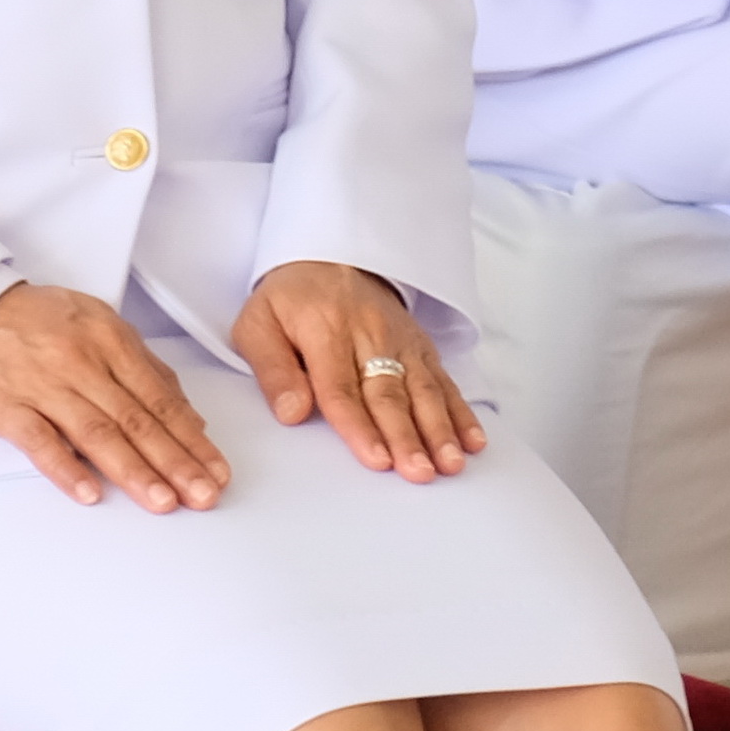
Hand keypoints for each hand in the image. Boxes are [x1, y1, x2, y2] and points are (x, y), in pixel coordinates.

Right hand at [0, 281, 235, 511]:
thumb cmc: (40, 322)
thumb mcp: (101, 327)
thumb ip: (145, 370)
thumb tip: (189, 419)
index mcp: (111, 340)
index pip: (161, 398)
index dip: (192, 438)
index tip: (215, 470)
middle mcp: (82, 362)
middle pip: (136, 419)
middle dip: (175, 462)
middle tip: (202, 495)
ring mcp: (44, 385)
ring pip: (96, 433)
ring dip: (132, 471)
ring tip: (161, 501)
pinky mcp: (7, 407)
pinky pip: (40, 441)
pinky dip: (66, 469)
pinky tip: (90, 493)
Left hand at [229, 259, 485, 480]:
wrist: (329, 258)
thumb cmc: (290, 300)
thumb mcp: (257, 324)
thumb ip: (272, 370)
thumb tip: (292, 413)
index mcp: (326, 331)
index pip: (342, 388)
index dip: (360, 427)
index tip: (377, 459)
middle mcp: (370, 335)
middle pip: (390, 393)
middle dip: (408, 436)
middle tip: (420, 473)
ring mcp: (400, 341)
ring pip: (423, 389)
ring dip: (439, 429)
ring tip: (450, 464)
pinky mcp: (420, 346)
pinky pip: (444, 380)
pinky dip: (461, 412)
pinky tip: (472, 440)